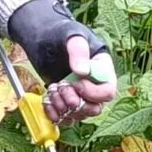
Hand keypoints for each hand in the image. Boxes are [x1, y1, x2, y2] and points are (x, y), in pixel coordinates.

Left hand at [6, 0, 116, 124]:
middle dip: (76, 103)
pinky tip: (47, 101)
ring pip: (78, 115)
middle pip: (94, 109)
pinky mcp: (65, 101)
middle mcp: (94, 86)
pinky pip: (65, 118)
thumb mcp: (72, 36)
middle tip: (61, 88)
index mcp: (103, 70)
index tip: (77, 84)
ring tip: (52, 90)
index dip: (93, 94)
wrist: (43, 38)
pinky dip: (54, 115)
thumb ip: (78, 51)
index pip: (108, 92)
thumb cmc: (61, 33)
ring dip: (63, 107)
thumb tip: (82, 72)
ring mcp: (79, 95)